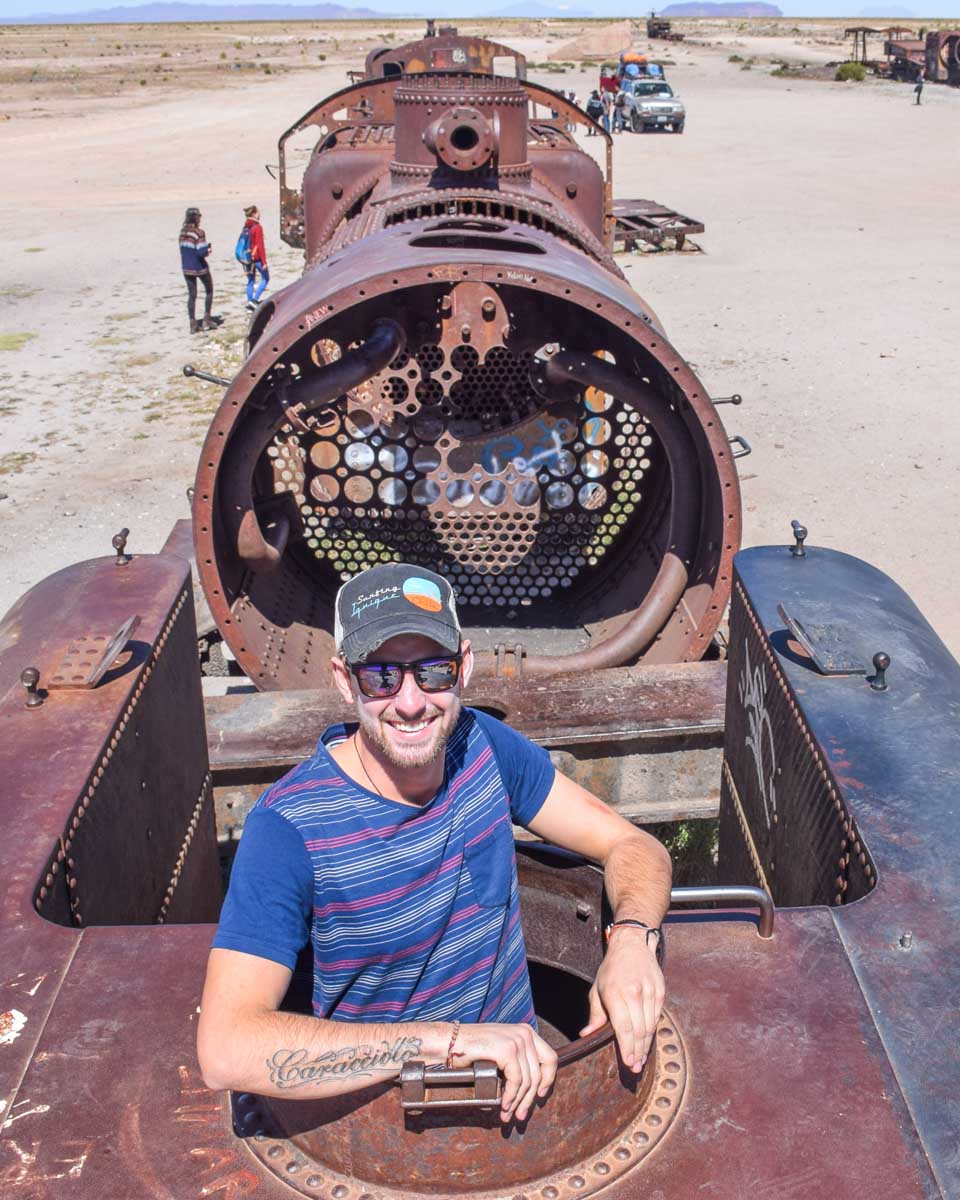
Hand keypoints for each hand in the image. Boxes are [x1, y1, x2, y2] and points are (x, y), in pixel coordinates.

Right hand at [455, 1022, 557, 1122]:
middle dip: (530, 1099)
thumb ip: (517, 1061)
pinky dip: (511, 1097)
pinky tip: (503, 1105)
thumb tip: (531, 1089)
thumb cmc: (471, 1050)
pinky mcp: (507, 1049)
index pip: (550, 1058)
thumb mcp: (501, 1051)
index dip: (548, 1080)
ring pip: (528, 1081)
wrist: (450, 1042)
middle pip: (539, 1073)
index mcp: (526, 1032)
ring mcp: (517, 1040)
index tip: (539, 1096)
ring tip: (507, 1114)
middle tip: (520, 1116)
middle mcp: (524, 1033)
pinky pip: (516, 1081)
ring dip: (518, 1102)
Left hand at [579, 929, 663, 1072]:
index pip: (624, 1028)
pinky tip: (647, 1041)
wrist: (631, 945)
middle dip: (637, 1052)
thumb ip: (595, 1015)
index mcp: (615, 993)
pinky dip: (653, 1031)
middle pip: (639, 1031)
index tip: (628, 1063)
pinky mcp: (660, 990)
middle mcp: (634, 993)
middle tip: (635, 1067)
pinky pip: (657, 1017)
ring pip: (650, 1026)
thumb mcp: (597, 989)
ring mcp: (650, 991)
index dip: (627, 1048)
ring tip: (641, 1059)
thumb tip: (586, 1036)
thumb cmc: (611, 970)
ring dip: (646, 1046)